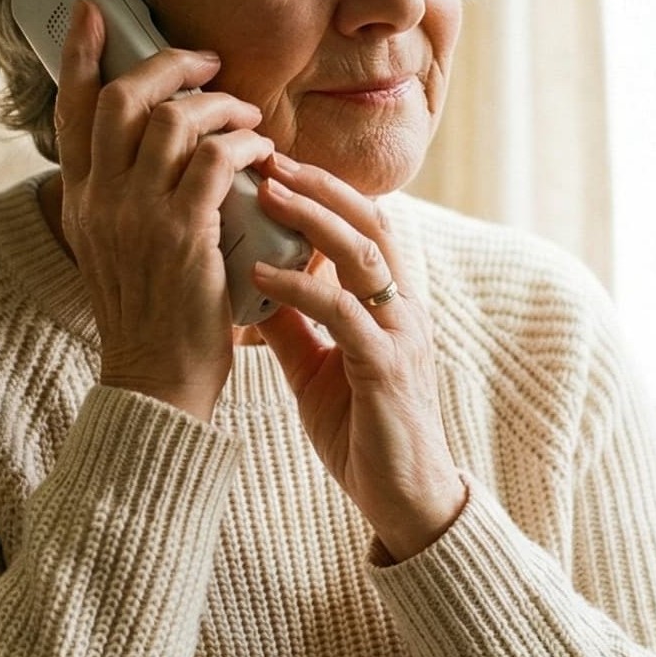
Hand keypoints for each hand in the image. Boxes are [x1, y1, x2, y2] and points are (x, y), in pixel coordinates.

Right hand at [51, 0, 274, 419]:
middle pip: (122, 98)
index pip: (71, 112)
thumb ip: (127, 199)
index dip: (80, 55)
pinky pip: (217, 159)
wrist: (156, 382)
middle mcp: (100, 201)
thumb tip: (158, 150)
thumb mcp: (119, 251)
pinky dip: (245, 144)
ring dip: (219, 104)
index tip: (93, 12)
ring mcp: (138, 216)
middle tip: (205, 63)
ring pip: (172, 121)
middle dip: (167, 65)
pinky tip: (263, 152)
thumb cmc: (151, 317)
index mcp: (81, 202)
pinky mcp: (182, 234)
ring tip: (247, 116)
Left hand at [250, 153, 466, 560]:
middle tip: (268, 156)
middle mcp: (400, 308)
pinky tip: (260, 274)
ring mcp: (398, 334)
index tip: (273, 164)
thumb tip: (251, 283)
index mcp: (387, 303)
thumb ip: (292, 324)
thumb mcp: (315, 368)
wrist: (403, 500)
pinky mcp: (385, 367)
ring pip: (362, 254)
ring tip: (266, 192)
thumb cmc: (362, 432)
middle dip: (319, 185)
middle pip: (368, 222)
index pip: (362, 226)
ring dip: (312, 218)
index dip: (322, 190)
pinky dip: (300, 287)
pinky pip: (342, 313)